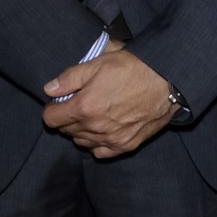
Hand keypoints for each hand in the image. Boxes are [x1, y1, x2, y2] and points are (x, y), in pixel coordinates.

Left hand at [41, 48, 176, 157]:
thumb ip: (69, 79)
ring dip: (81, 130)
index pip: (51, 118)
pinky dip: (96, 144)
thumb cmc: (132, 67)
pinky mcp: (126, 145)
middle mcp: (95, 128)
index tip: (59, 102)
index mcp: (84, 107)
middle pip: (66, 131)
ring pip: (82, 142)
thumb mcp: (97, 64)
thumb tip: (49, 89)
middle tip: (77, 103)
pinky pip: (101, 152)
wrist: (167, 79)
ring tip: (91, 115)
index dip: (52, 108)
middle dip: (67, 118)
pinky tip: (101, 131)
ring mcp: (111, 139)